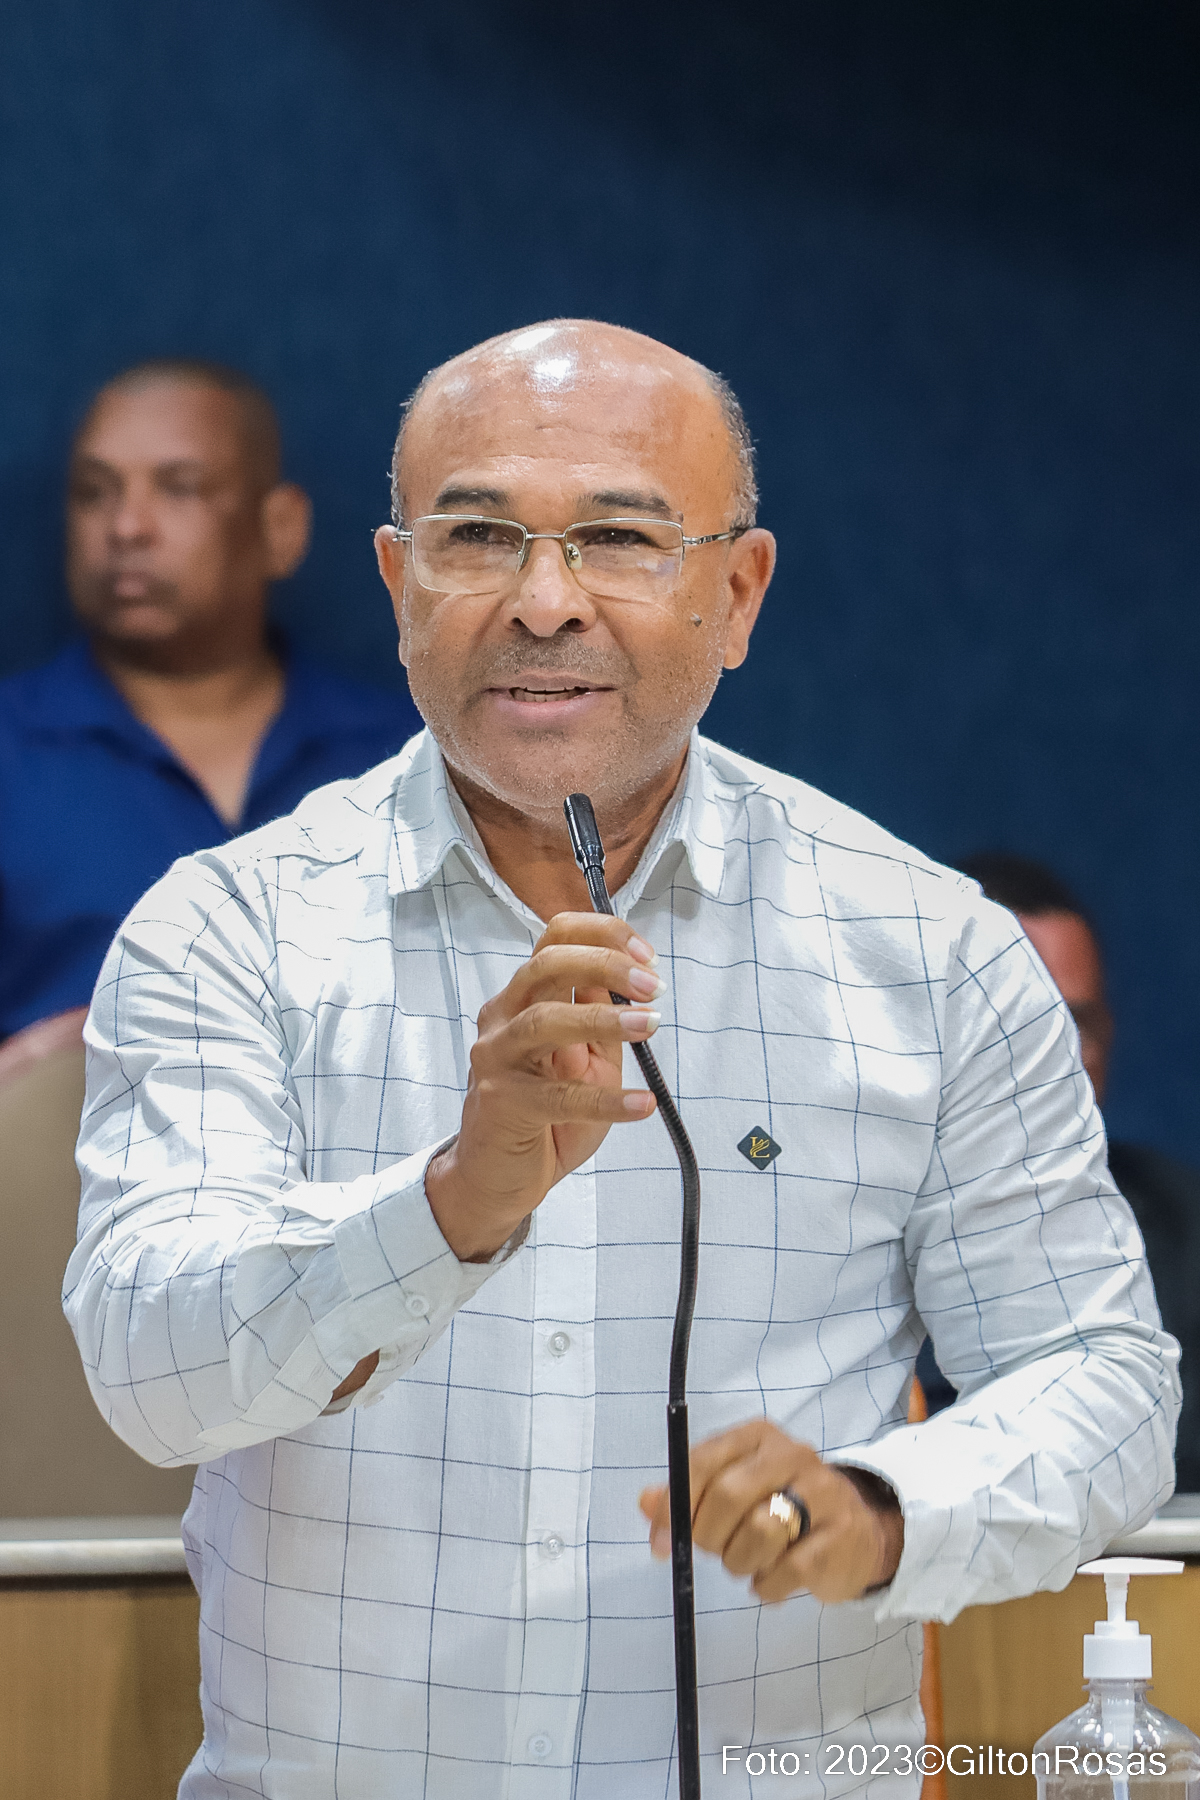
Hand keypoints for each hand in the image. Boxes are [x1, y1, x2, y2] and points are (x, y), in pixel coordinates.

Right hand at [426, 912, 662, 1261]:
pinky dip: (606, 1100)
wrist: (498, 1176)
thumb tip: (634, 974)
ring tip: (649, 1026)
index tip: (647, 955)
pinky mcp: (502, 1104)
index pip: (555, 938)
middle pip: (547, 965)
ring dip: (603, 1019)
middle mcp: (503, 1018)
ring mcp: (497, 1059)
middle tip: (654, 987)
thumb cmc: (545, 1114)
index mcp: (525, 997)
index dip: (603, 935)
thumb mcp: (584, 1057)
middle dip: (605, 964)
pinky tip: (642, 1104)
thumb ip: (600, 1015)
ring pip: (544, 1020)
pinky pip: (557, 1098)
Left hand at [638, 1419, 903, 1603]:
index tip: (660, 1543)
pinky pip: (787, 1570)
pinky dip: (768, 1585)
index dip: (675, 1505)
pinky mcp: (841, 1536)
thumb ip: (689, 1493)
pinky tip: (772, 1579)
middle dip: (709, 1536)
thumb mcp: (736, 1489)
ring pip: (759, 1533)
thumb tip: (645, 1502)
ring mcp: (822, 1493)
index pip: (704, 1461)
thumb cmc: (782, 1506)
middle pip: (729, 1495)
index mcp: (758, 1437)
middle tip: (713, 1553)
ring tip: (747, 1563)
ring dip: (740, 1562)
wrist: (860, 1531)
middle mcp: (793, 1455)